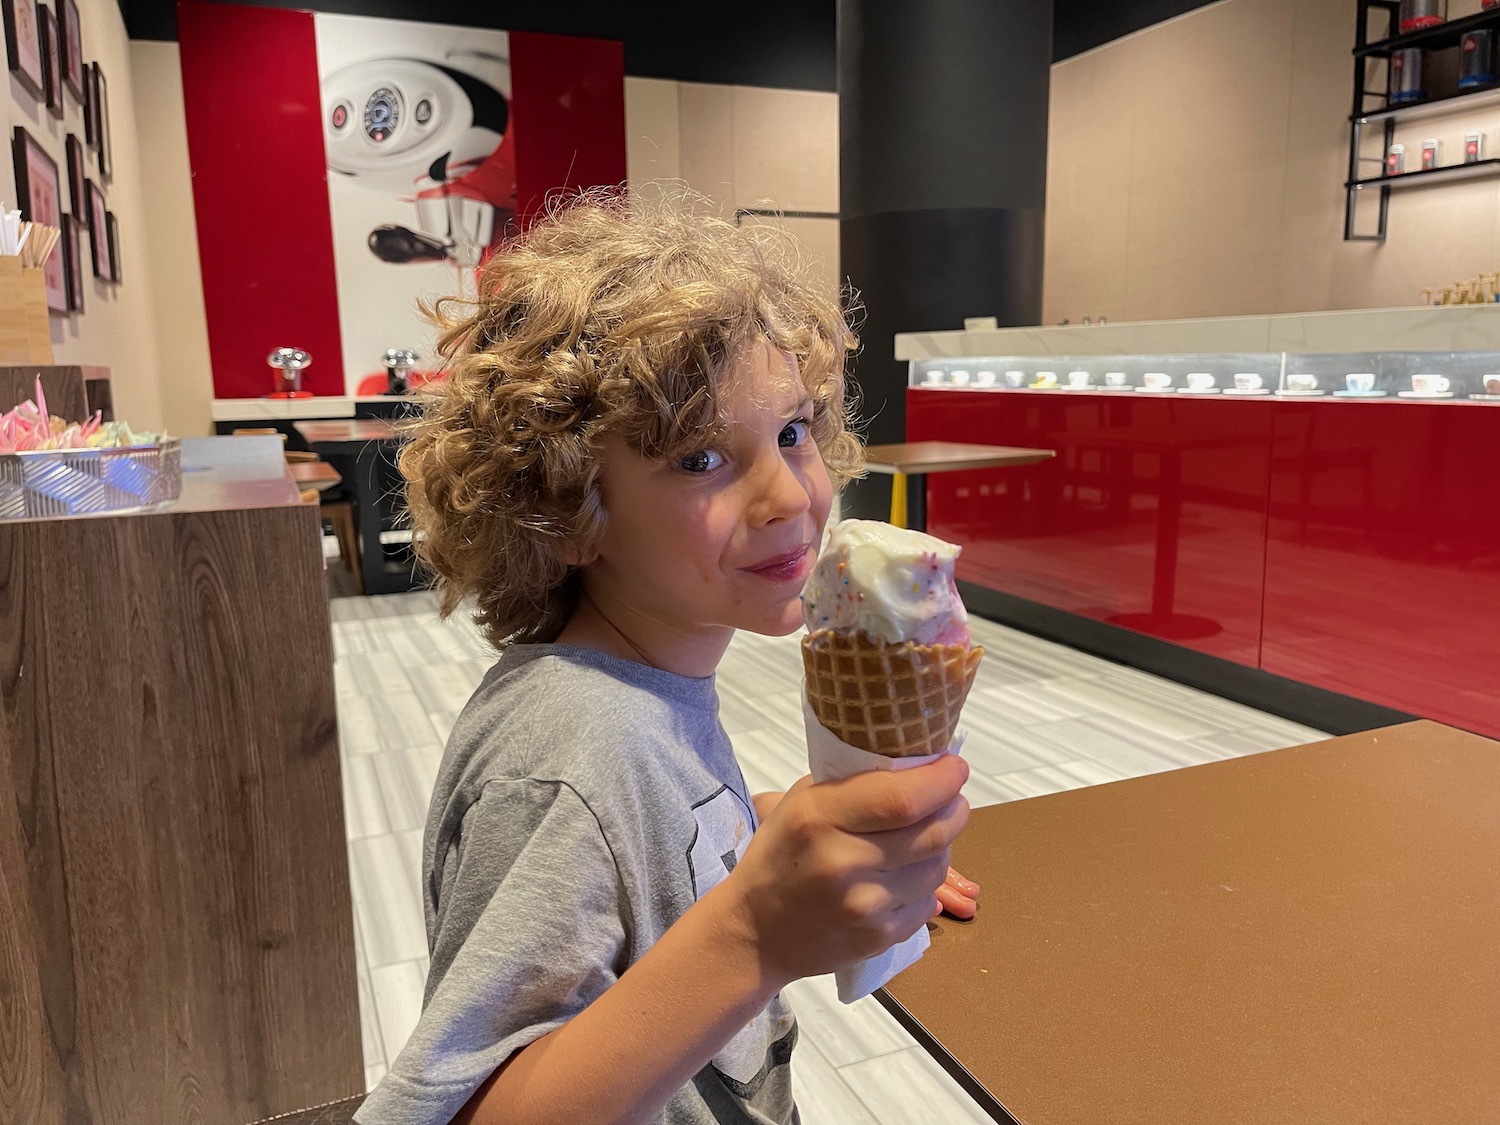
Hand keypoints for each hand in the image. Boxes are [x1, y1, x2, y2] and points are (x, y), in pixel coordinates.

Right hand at [719, 755, 970, 987]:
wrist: (755, 931)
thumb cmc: (781, 853)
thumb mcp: (803, 802)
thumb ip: (855, 783)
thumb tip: (919, 768)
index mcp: (820, 817)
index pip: (902, 798)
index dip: (941, 780)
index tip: (954, 767)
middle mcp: (844, 862)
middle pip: (932, 832)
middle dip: (954, 809)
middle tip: (951, 800)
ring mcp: (864, 906)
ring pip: (937, 867)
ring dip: (941, 848)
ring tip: (922, 839)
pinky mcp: (879, 938)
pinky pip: (927, 903)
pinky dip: (924, 886)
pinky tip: (901, 878)